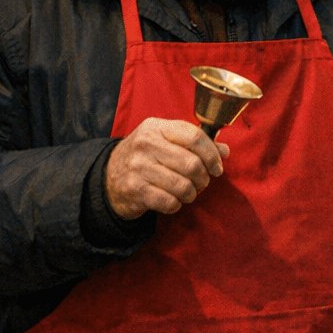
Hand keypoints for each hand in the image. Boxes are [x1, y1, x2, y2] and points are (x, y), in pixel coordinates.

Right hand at [105, 117, 228, 218]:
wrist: (108, 177)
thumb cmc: (146, 157)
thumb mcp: (166, 141)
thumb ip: (195, 143)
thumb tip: (224, 151)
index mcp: (156, 127)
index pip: (194, 136)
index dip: (212, 154)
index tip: (217, 167)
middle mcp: (145, 144)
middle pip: (192, 164)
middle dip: (204, 178)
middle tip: (202, 182)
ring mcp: (138, 168)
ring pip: (184, 186)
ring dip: (191, 193)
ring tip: (187, 192)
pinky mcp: (135, 190)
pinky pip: (170, 202)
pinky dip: (176, 205)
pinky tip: (171, 200)